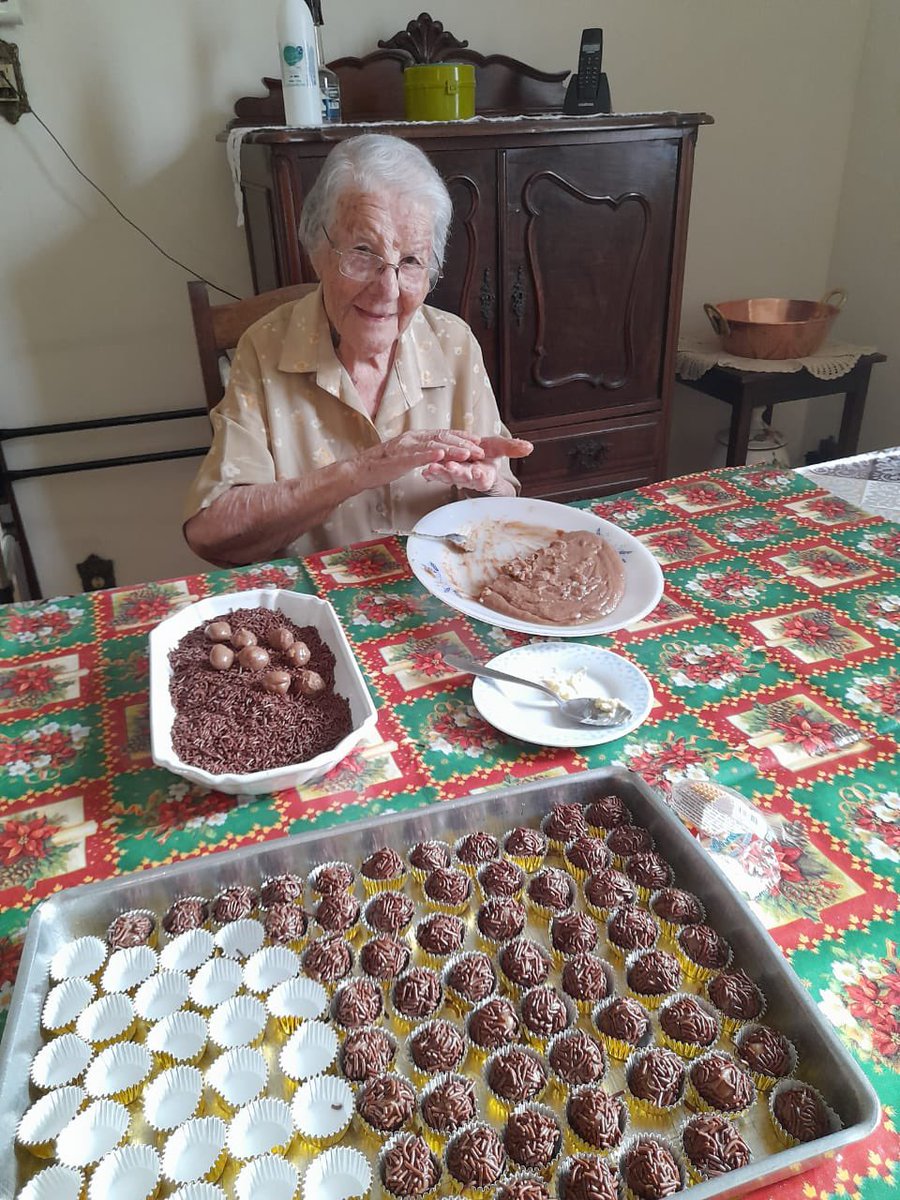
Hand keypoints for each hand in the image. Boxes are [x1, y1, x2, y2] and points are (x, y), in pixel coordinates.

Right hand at [358, 429, 483, 489]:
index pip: (443, 433)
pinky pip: (416, 456)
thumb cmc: (383, 466)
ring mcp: (405, 447)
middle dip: (463, 442)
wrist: (361, 469)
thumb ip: (422, 453)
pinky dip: (430, 455)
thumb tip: (439, 454)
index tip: (477, 439)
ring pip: (433, 445)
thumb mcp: (408, 456)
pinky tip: (442, 455)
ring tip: (468, 453)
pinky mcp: (398, 459)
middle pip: (442, 437)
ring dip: (452, 449)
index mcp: (416, 437)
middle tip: (480, 449)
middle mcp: (413, 438)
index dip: (461, 436)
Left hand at [421, 435, 532, 493]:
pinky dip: (430, 474)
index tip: (479, 472)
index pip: (484, 477)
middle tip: (451, 468)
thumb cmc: (486, 457)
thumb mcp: (500, 449)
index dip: (481, 475)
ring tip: (431, 469)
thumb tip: (529, 447)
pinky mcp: (443, 474)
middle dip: (457, 473)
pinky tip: (424, 471)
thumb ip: (512, 448)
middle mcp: (469, 478)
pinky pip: (436, 476)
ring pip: (447, 478)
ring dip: (439, 474)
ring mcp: (455, 478)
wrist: (475, 463)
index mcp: (484, 475)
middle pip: (463, 478)